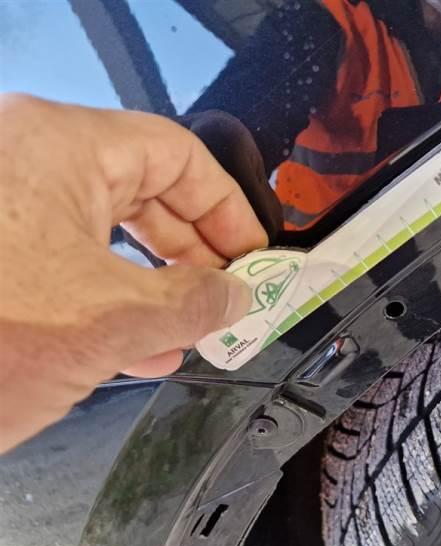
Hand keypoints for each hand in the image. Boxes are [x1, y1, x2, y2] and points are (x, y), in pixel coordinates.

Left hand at [0, 94, 267, 450]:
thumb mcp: (113, 320)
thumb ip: (195, 302)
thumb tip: (235, 297)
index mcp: (59, 145)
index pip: (178, 157)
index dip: (228, 209)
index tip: (251, 253)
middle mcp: (23, 157)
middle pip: (142, 190)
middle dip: (192, 251)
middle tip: (224, 293)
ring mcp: (1, 201)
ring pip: (103, 228)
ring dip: (153, 281)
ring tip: (184, 327)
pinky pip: (64, 255)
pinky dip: (106, 293)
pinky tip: (129, 341)